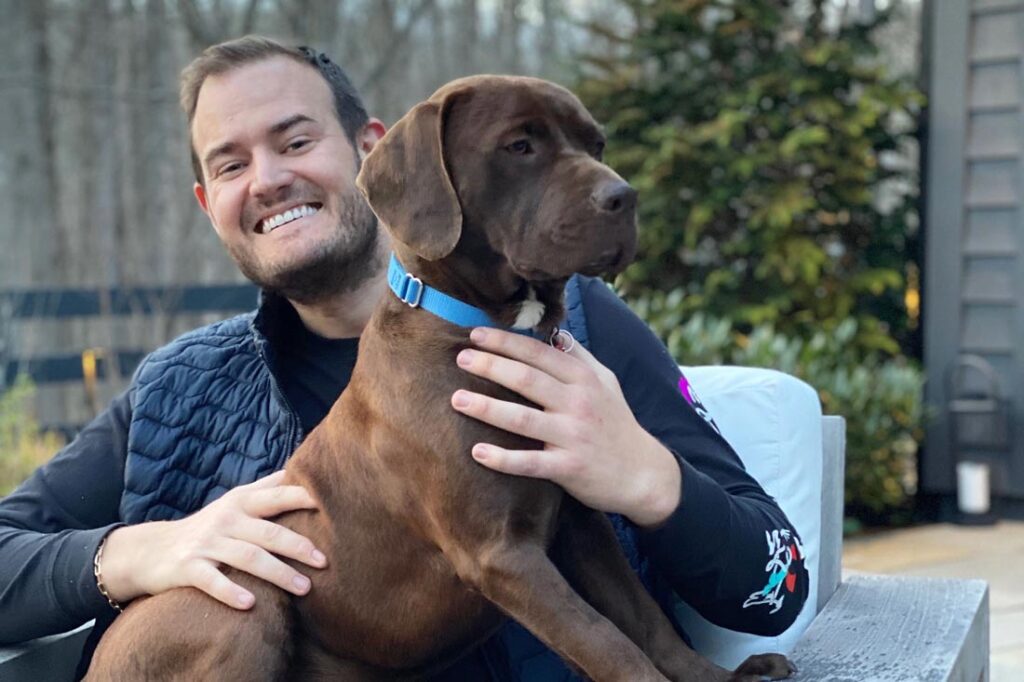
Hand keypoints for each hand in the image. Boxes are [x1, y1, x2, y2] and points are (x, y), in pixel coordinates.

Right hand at [100, 470, 326, 608]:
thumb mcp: (235, 501)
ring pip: (247, 558)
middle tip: (324, 562)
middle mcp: (226, 520)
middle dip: (298, 546)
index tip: (332, 508)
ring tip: (304, 588)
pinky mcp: (188, 568)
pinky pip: (212, 581)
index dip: (303, 499)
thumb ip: (266, 487)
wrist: (152, 549)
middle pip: (268, 532)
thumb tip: (299, 469)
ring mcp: (207, 544)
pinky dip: (230, 591)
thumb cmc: (209, 526)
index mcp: (242, 502)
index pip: (278, 497)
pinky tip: (250, 604)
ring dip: (277, 573)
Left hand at [451, 327, 680, 526]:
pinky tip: (478, 452)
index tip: (476, 335)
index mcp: (584, 379)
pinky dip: (503, 458)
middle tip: (459, 359)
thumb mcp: (606, 382)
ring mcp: (573, 436)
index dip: (506, 342)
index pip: (539, 353)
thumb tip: (553, 333)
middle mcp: (578, 403)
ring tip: (457, 399)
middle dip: (490, 366)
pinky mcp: (569, 468)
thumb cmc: (617, 424)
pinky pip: (530, 463)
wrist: (644, 473)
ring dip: (487, 408)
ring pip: (523, 419)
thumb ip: (578, 357)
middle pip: (526, 379)